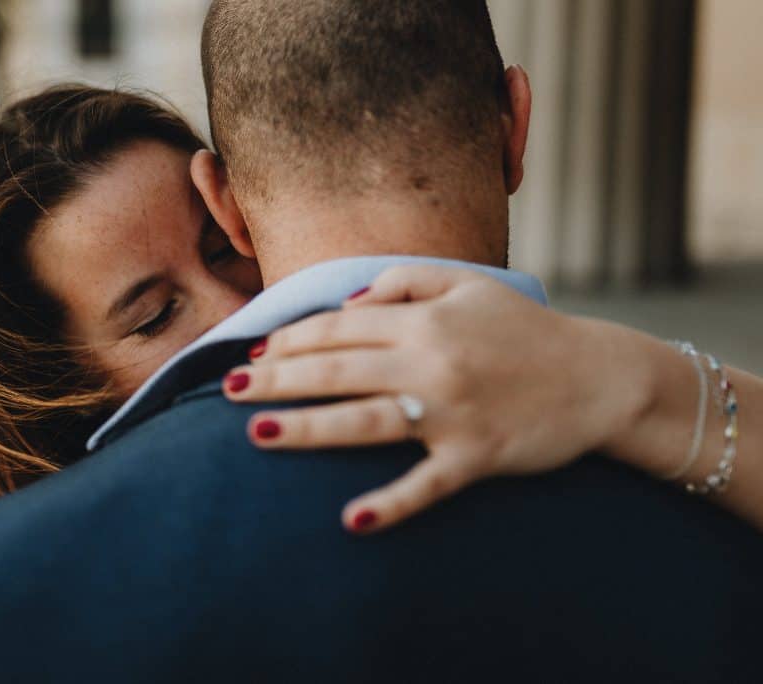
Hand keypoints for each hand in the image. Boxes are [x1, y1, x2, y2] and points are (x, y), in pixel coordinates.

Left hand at [223, 265, 644, 533]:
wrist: (600, 376)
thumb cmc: (525, 329)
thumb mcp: (468, 284)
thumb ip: (403, 282)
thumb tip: (344, 303)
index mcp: (424, 321)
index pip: (338, 328)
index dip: (290, 340)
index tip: (254, 352)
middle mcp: (431, 363)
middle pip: (337, 370)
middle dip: (277, 379)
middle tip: (228, 390)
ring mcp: (452, 413)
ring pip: (365, 421)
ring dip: (307, 428)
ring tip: (255, 433)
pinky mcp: (476, 457)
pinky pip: (426, 484)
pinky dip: (390, 503)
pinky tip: (352, 519)